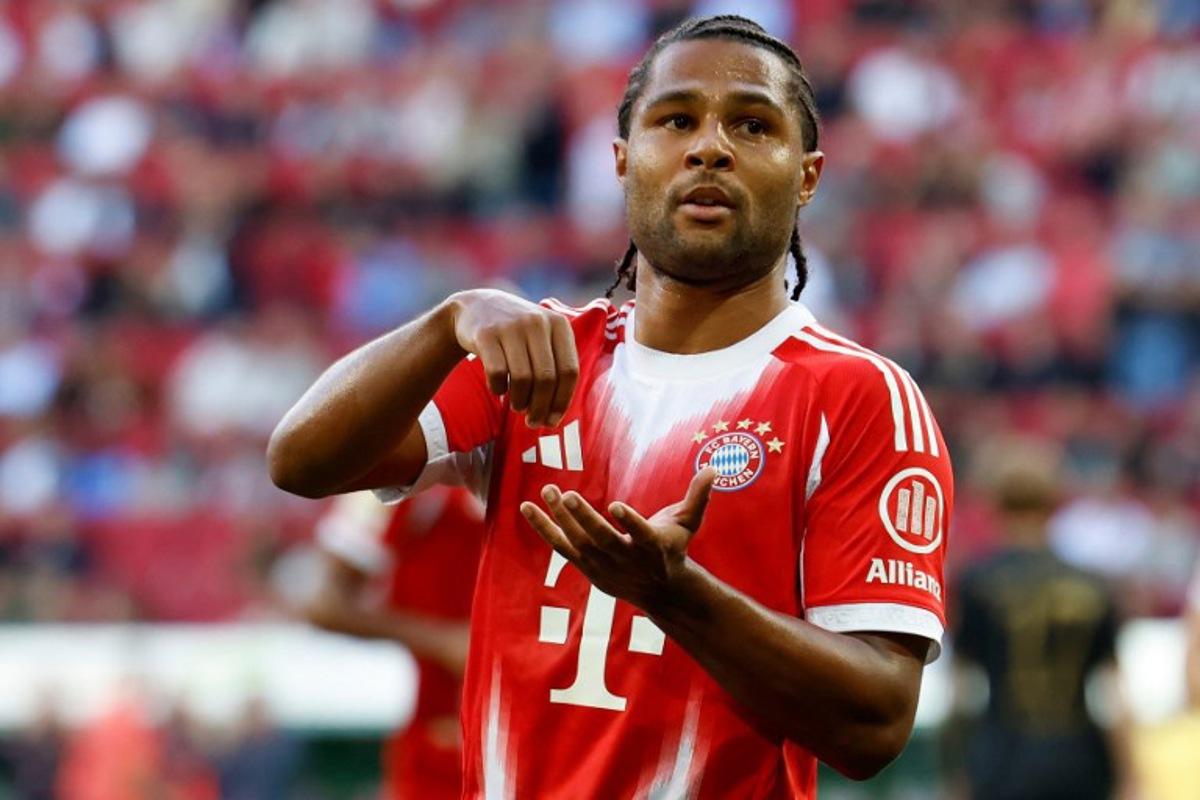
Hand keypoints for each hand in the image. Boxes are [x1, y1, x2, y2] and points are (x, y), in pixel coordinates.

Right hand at [446, 289, 578, 427]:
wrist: (476, 307)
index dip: (562, 401)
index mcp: (559, 325)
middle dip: (541, 408)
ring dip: (520, 402)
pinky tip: (499, 389)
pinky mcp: (486, 334)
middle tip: (533, 422)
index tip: (553, 421)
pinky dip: (499, 389)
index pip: (569, 371)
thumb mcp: (543, 338)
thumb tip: (555, 417)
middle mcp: (537, 322)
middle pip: (547, 379)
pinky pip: (497, 373)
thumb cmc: (517, 334)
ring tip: (517, 406)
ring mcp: (511, 326)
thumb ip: (555, 368)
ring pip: (523, 379)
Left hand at [519, 468, 717, 608]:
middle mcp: (625, 559)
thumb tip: (713, 469)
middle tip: (565, 494)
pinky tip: (526, 507)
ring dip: (560, 518)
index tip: (617, 506)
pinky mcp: (585, 565)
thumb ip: (698, 496)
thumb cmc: (672, 548)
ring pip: (578, 542)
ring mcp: (602, 565)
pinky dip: (543, 527)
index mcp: (652, 547)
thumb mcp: (687, 524)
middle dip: (583, 519)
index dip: (630, 522)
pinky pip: (559, 545)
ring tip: (548, 490)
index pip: (641, 535)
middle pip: (601, 540)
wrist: (660, 591)